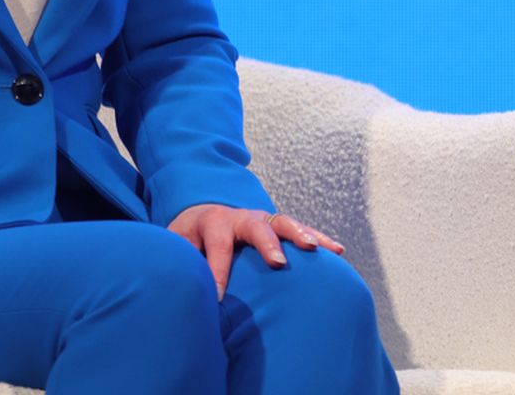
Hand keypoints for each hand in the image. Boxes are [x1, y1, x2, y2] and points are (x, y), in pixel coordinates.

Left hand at [166, 202, 345, 299]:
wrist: (202, 214)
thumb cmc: (189, 239)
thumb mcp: (177, 247)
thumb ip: (182, 263)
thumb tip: (180, 293)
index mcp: (213, 221)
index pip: (217, 246)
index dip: (218, 272)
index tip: (218, 299)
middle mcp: (240, 216)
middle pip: (256, 225)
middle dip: (267, 243)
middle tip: (278, 262)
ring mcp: (262, 219)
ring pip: (283, 223)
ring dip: (301, 234)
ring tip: (317, 249)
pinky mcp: (277, 227)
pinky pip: (301, 230)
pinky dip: (318, 238)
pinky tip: (337, 250)